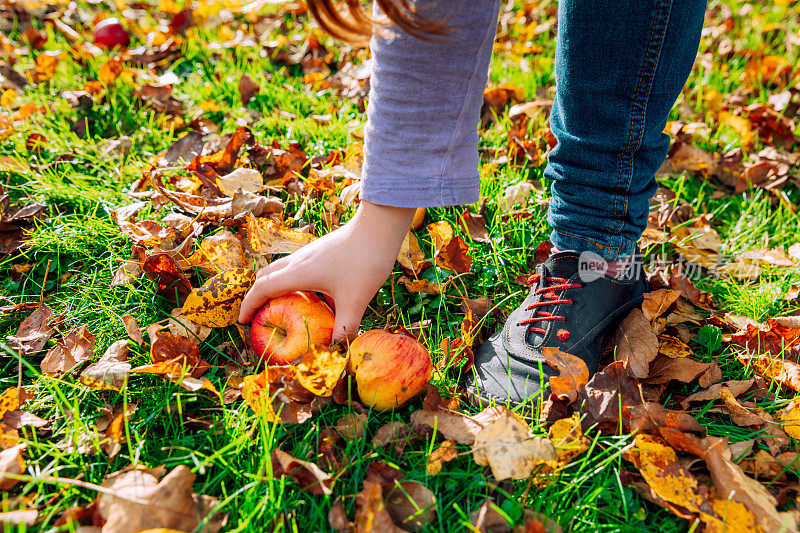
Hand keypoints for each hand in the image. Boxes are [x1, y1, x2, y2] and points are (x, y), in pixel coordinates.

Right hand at [238, 200, 414, 340]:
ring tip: (280, 307)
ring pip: (281, 269)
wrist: (379, 226)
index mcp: (298, 273)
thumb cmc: (365, 261)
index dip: (248, 305)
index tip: (242, 321)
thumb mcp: (355, 300)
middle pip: (266, 276)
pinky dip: (292, 281)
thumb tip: (336, 350)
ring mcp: (309, 253)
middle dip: (257, 296)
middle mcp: (298, 261)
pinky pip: (297, 267)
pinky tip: (310, 294)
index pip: (262, 288)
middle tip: (258, 316)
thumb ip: (345, 327)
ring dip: (274, 286)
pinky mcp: (321, 250)